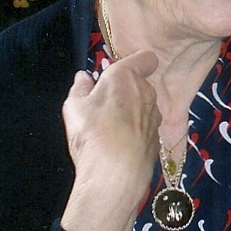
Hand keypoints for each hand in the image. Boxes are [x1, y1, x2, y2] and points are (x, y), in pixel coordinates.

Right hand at [60, 50, 160, 230]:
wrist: (116, 172)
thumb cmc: (92, 132)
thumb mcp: (74, 107)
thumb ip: (80, 89)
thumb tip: (83, 77)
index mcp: (126, 77)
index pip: (145, 57)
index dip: (136, 61)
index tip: (120, 71)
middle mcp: (146, 92)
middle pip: (140, 83)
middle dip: (126, 90)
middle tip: (105, 104)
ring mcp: (155, 115)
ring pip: (144, 105)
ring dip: (132, 111)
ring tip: (111, 128)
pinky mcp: (157, 137)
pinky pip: (145, 127)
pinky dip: (136, 131)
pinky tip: (121, 145)